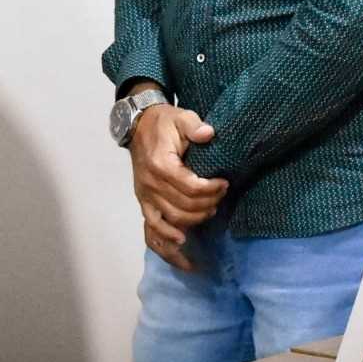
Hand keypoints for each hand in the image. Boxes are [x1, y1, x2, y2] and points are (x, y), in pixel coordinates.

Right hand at [130, 103, 227, 270]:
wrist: (138, 126)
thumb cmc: (163, 123)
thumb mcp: (180, 117)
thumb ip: (194, 125)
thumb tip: (208, 134)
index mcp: (161, 164)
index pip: (191, 187)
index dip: (211, 189)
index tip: (224, 183)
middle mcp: (151, 184)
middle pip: (184, 206)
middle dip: (208, 204)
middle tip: (221, 195)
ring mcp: (146, 196)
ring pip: (172, 220)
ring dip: (195, 220)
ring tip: (211, 210)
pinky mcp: (144, 202)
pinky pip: (152, 228)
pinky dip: (166, 239)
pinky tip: (182, 244)